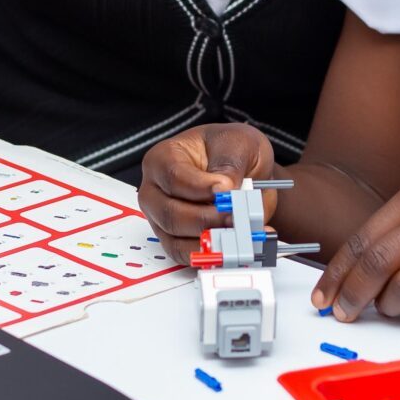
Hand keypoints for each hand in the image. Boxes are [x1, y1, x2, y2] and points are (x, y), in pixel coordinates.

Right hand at [138, 123, 278, 260]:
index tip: (226, 190)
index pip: (173, 176)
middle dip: (206, 218)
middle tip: (235, 215)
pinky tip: (235, 246)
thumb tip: (226, 188)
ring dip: (210, 240)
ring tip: (239, 232)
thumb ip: (231, 163)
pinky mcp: (175, 240)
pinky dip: (211, 255)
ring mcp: (162, 219)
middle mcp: (156, 191)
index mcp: (163, 159)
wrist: (244, 170)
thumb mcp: (238, 143)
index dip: (200, 187)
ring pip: (176, 240)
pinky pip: (186, 256)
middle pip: (170, 213)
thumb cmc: (232, 151)